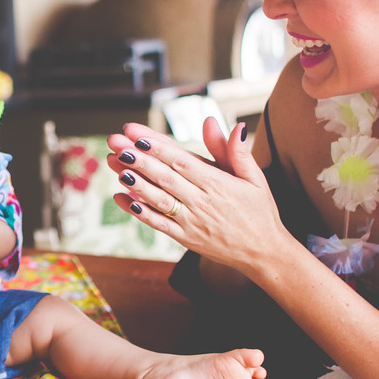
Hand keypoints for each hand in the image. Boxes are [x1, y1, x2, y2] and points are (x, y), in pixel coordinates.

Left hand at [105, 121, 285, 274]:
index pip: (182, 161)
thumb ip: (237, 153)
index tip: (138, 134)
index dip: (158, 147)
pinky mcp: (185, 238)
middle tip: (116, 143)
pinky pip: (158, 223)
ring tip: (114, 164)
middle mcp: (202, 202)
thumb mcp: (255, 178)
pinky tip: (121, 197)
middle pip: (165, 177)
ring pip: (158, 199)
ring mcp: (191, 222)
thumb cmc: (260, 211)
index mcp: (218, 184)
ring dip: (134, 181)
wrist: (264, 253)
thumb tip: (233, 126)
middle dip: (138, 159)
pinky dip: (139, 211)